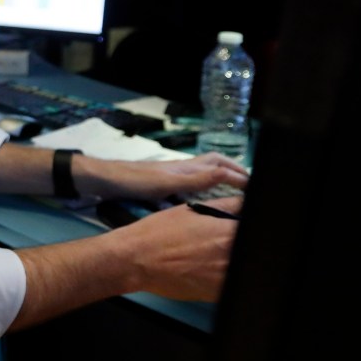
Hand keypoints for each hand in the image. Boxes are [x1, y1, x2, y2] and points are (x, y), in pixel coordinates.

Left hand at [84, 152, 248, 201]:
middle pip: (213, 163)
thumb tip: (226, 173)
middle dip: (233, 169)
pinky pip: (189, 182)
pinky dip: (202, 185)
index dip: (240, 174)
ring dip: (219, 175)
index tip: (259, 186)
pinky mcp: (160, 183)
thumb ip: (195, 179)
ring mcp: (170, 175)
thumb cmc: (132, 181)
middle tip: (251, 182)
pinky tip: (202, 197)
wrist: (101, 180)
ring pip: (202, 171)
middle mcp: (181, 168)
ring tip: (235, 188)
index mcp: (185, 168)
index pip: (220, 166)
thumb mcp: (166, 183)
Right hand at [114, 193, 240, 300]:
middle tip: (218, 242)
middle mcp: (231, 257)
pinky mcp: (214, 294)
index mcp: (229, 233)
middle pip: (249, 250)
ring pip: (241, 268)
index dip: (246, 227)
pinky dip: (224, 278)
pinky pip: (231, 286)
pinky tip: (207, 270)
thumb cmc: (159, 232)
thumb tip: (246, 202)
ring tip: (210, 256)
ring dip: (232, 261)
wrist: (135, 259)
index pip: (255, 228)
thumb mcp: (192, 210)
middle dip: (241, 244)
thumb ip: (226, 205)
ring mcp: (224, 279)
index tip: (238, 228)